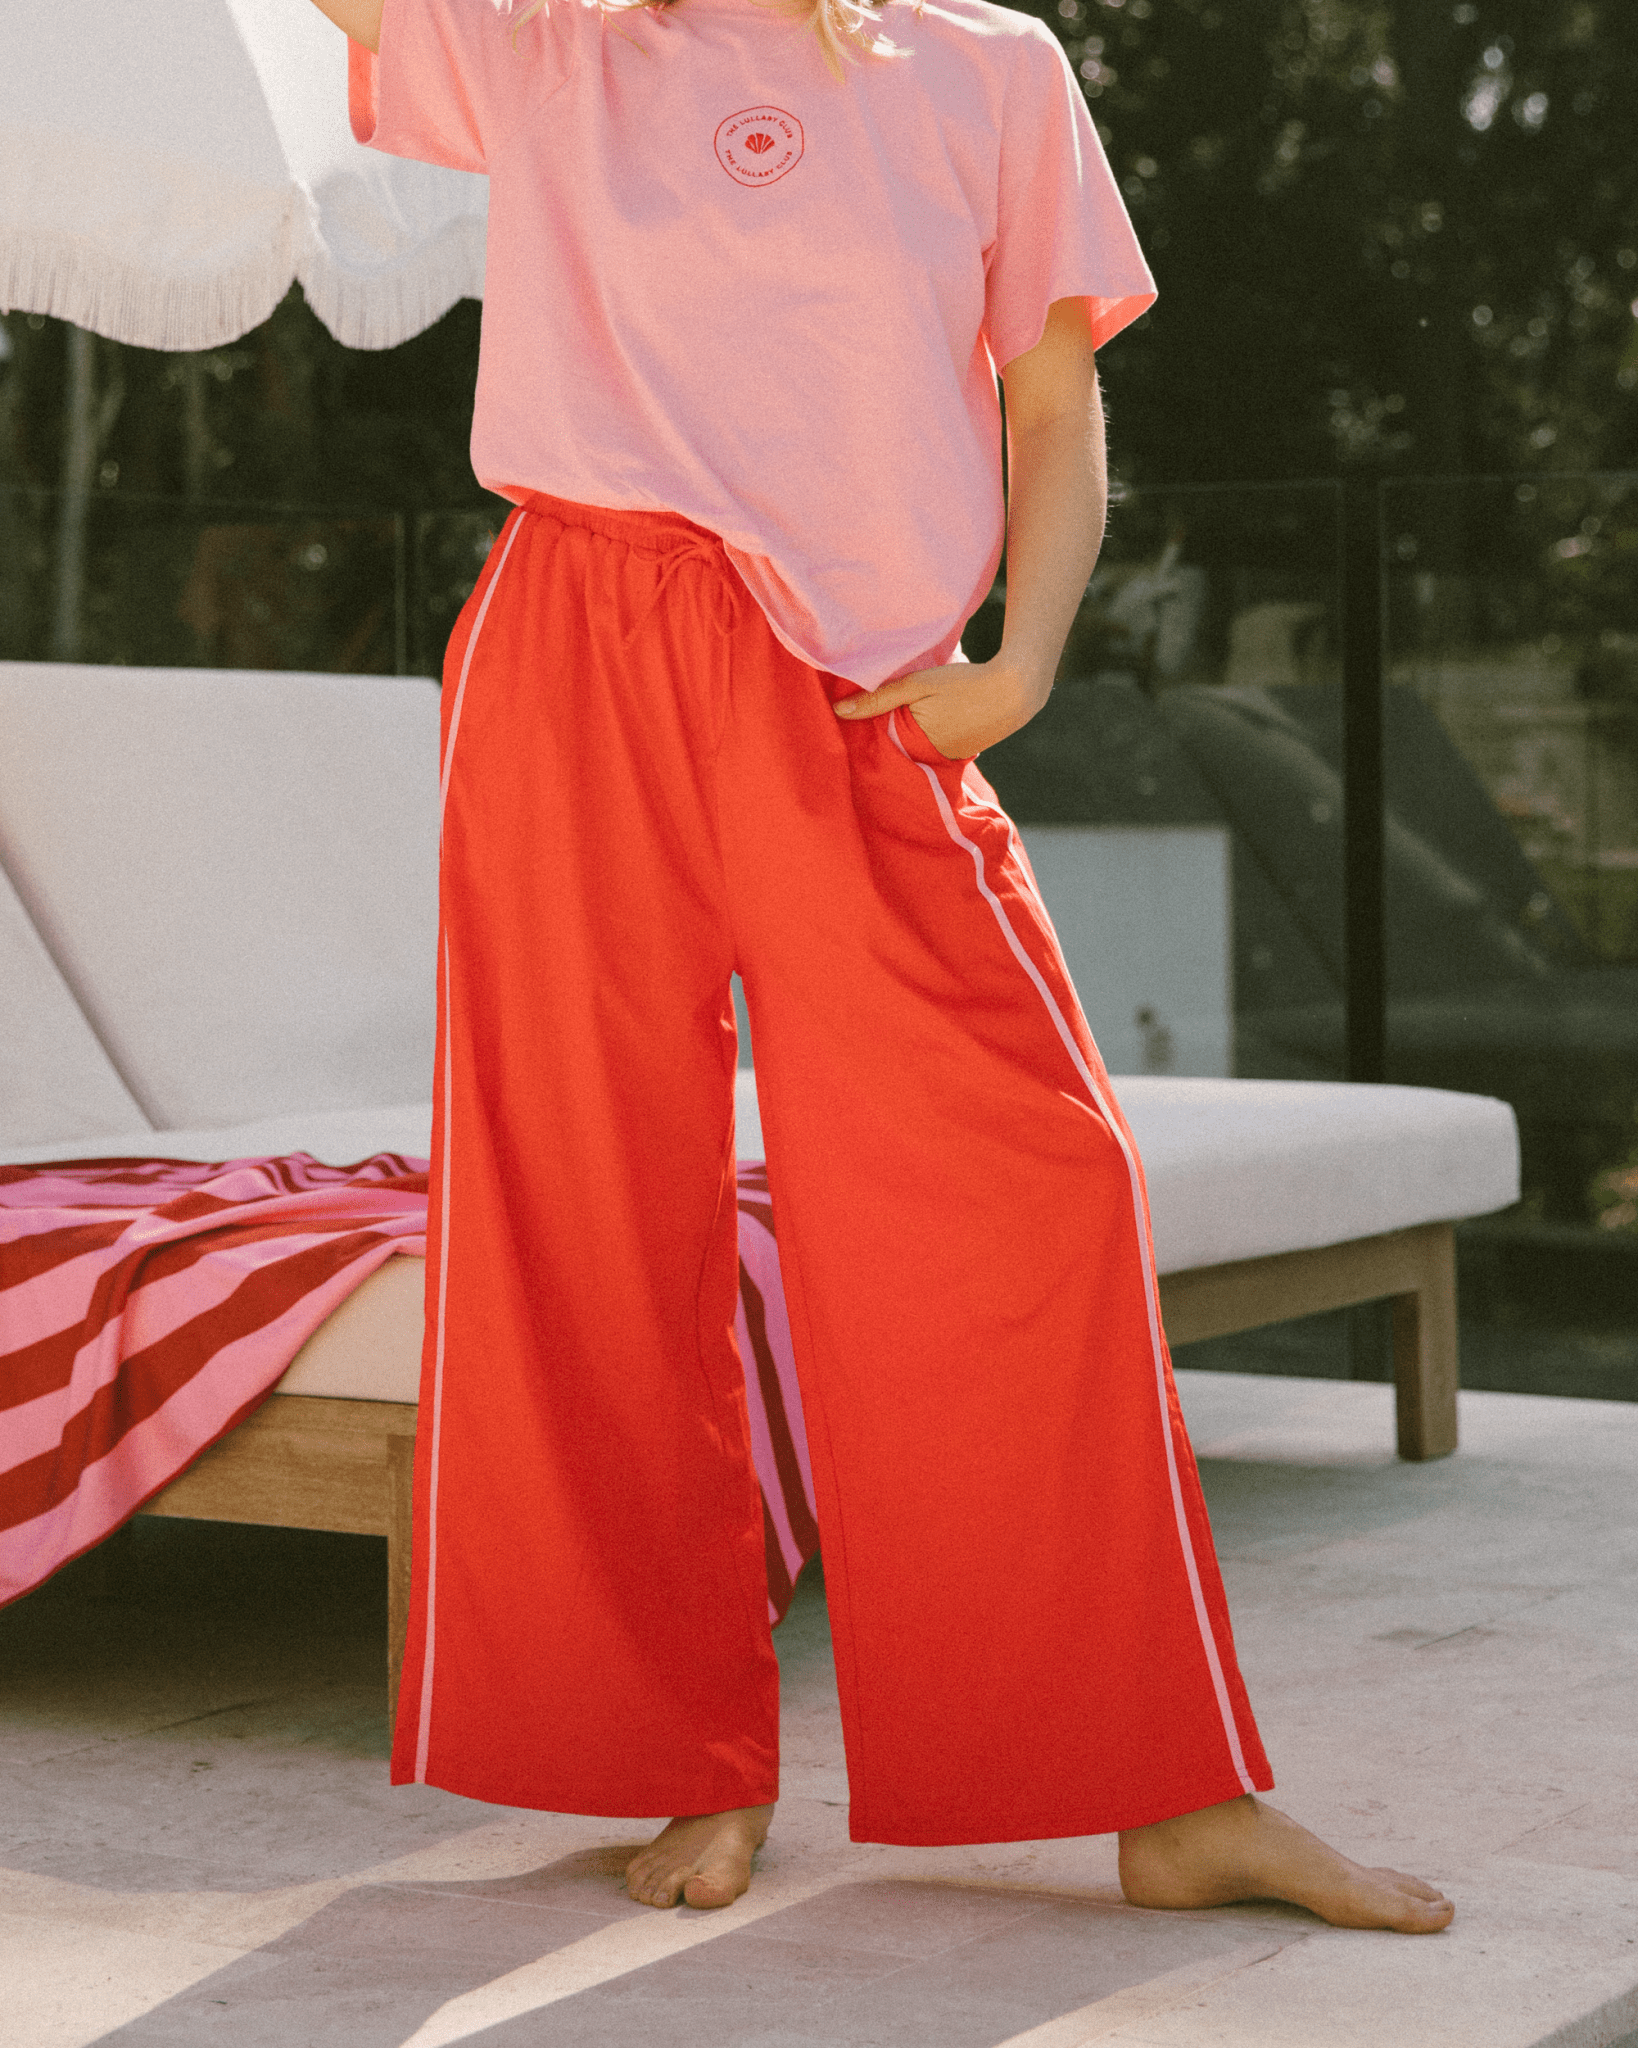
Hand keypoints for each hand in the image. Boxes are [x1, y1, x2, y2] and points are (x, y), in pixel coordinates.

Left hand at [834, 656, 1050, 760]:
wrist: (1016, 690)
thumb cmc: (964, 684)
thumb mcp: (917, 685)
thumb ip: (879, 698)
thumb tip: (839, 712)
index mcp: (915, 745)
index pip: (880, 744)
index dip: (868, 731)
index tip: (854, 718)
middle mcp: (931, 760)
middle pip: (898, 748)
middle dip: (888, 734)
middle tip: (879, 713)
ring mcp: (949, 759)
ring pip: (917, 747)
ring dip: (909, 733)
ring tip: (911, 713)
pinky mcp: (963, 753)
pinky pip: (935, 746)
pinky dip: (929, 734)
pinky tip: (935, 716)